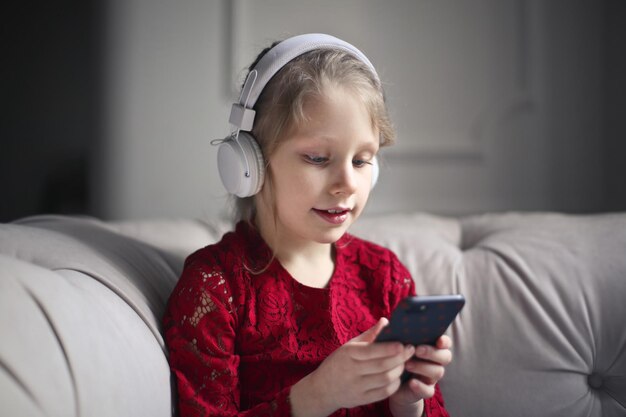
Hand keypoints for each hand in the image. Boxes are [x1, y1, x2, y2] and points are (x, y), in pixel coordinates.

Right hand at [290, 318, 414, 416]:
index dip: (389, 348)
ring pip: (385, 379)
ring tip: (404, 363)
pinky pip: (383, 393)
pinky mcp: (361, 399)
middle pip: (382, 365)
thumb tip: (386, 321)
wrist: (322, 388)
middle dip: (400, 358)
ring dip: (399, 370)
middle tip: (410, 351)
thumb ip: (369, 334)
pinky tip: (397, 377)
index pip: (372, 351)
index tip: (403, 343)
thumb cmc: (339, 362)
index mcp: (348, 353)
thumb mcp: (349, 346)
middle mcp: (351, 370)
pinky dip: (394, 384)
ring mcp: (356, 387)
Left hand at [388, 335, 452, 416]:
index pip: (445, 342)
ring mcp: (431, 377)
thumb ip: (393, 334)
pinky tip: (411, 382)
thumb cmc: (394, 358)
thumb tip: (384, 321)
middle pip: (446, 356)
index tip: (438, 340)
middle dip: (432, 352)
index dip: (444, 341)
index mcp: (430, 346)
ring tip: (407, 364)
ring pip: (438, 372)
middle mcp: (435, 361)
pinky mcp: (425, 390)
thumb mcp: (393, 346)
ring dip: (424, 367)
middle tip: (417, 350)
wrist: (389, 383)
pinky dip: (420, 386)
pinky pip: (428, 390)